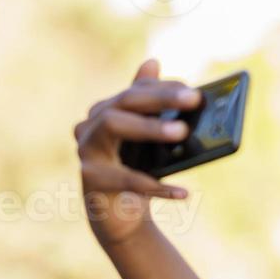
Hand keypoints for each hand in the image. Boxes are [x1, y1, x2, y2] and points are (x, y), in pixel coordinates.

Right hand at [73, 58, 202, 247]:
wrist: (117, 217)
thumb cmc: (134, 172)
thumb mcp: (148, 141)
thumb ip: (152, 108)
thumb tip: (152, 61)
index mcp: (105, 111)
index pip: (135, 91)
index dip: (163, 87)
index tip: (193, 92)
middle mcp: (90, 125)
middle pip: (123, 101)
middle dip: (159, 98)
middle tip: (193, 98)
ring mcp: (87, 150)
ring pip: (112, 125)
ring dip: (149, 127)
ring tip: (182, 131)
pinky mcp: (91, 179)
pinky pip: (125, 179)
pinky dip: (157, 186)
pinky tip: (184, 193)